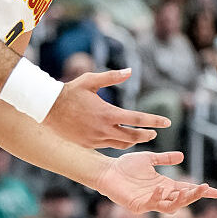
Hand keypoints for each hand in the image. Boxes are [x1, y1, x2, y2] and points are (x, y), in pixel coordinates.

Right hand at [43, 69, 169, 148]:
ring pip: (122, 144)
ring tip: (141, 136)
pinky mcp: (88, 145)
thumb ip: (112, 77)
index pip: (137, 119)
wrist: (48, 109)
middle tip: (154, 132)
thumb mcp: (90, 80)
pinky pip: (108, 146)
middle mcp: (104, 129)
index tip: (167, 122)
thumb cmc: (70, 92)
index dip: (154, 121)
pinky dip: (117, 143)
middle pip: (133, 136)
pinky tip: (120, 138)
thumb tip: (130, 71)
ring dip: (133, 141)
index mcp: (107, 113)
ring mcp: (96, 139)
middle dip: (147, 134)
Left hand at [94, 151, 216, 213]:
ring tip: (189, 191)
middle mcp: (159, 196)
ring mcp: (148, 202)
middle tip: (205, 188)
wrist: (107, 170)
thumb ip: (164, 159)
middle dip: (195, 196)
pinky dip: (157, 198)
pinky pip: (151, 204)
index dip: (201, 192)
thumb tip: (182, 156)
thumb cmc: (125, 166)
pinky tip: (161, 189)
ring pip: (170, 207)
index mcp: (163, 186)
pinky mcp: (137, 205)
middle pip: (182, 200)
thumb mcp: (148, 159)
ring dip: (181, 200)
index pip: (186, 190)